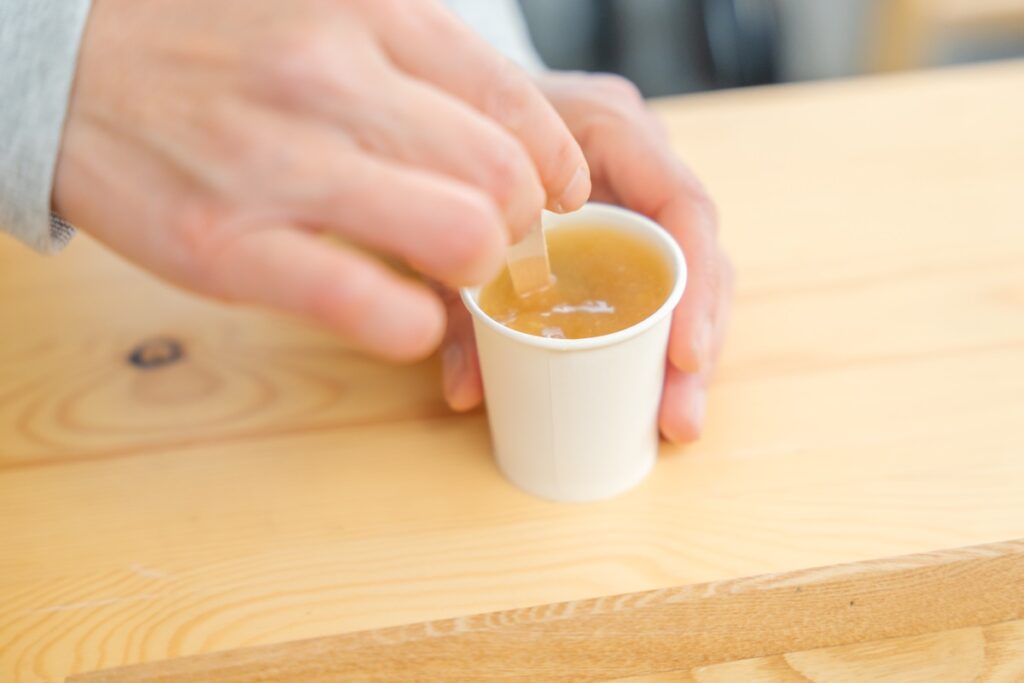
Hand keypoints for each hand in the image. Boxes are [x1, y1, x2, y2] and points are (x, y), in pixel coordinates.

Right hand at [54, 0, 590, 360]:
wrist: (68, 66)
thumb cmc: (218, 50)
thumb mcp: (328, 17)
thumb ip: (418, 65)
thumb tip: (513, 136)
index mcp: (370, 15)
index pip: (517, 106)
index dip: (557, 170)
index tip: (556, 200)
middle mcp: (332, 77)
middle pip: (504, 179)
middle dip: (527, 234)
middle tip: (507, 252)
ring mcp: (279, 163)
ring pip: (461, 235)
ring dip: (482, 278)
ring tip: (457, 281)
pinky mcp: (227, 244)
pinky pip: (370, 303)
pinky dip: (415, 326)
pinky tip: (408, 318)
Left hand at [441, 72, 732, 442]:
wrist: (452, 107)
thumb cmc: (459, 141)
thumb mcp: (456, 209)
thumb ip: (458, 295)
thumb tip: (467, 394)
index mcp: (612, 130)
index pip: (684, 206)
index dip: (695, 286)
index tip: (685, 357)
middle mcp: (643, 161)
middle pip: (700, 257)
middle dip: (696, 345)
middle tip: (680, 420)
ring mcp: (642, 195)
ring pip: (689, 279)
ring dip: (686, 356)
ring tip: (674, 423)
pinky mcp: (630, 228)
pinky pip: (660, 283)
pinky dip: (657, 339)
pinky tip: (654, 396)